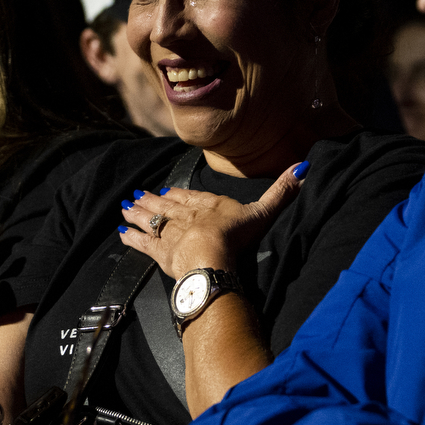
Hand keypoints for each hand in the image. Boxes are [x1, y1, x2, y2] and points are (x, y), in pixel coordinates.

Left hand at [117, 159, 306, 279]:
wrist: (210, 256)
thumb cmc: (236, 236)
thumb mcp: (263, 212)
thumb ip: (281, 191)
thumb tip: (303, 168)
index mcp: (208, 204)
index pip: (191, 196)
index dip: (180, 194)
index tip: (169, 190)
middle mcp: (185, 215)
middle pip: (166, 206)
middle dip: (152, 200)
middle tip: (138, 194)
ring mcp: (169, 233)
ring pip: (150, 220)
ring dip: (138, 213)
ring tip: (126, 207)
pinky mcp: (158, 252)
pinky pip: (142, 243)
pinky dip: (131, 238)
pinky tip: (122, 234)